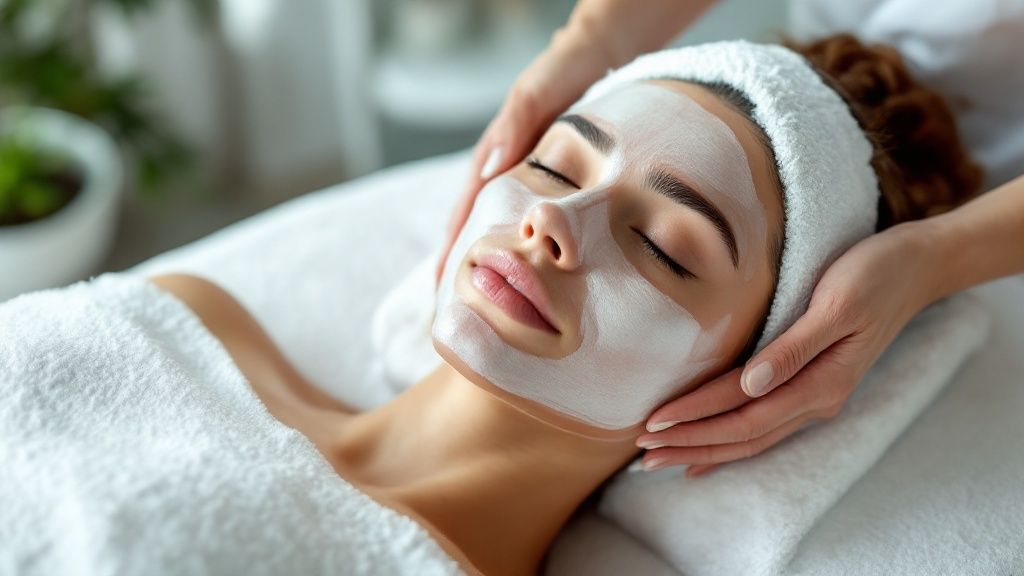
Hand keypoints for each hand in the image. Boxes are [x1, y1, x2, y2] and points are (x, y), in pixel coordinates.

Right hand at [435, 26, 616, 282]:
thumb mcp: (539, 91)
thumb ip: (515, 124)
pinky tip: (539, 270)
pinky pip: (537, 216)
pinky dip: (530, 244)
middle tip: (460, 311)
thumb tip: (488, 171)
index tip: (442, 288)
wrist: (604, 44)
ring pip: (508, 224)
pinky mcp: (555, 175)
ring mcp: (532, 173)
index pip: (467, 210)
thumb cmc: (569, 65)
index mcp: (497, 153)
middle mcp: (508, 166)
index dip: (453, 248)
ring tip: (492, 303)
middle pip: (480, 223)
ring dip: (496, 260)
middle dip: (467, 265)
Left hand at [635, 220, 942, 475]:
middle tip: (643, 455)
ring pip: (752, 437)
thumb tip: (752, 384)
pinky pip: (765, 425)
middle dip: (691, 445)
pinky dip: (732, 442)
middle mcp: (818, 398)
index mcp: (821, 381)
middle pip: (743, 435)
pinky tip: (707, 453)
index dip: (696, 418)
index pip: (743, 410)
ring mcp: (816, 396)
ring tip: (661, 460)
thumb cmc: (875, 274)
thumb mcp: (837, 303)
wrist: (917, 267)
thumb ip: (794, 346)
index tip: (654, 423)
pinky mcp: (812, 385)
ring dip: (705, 449)